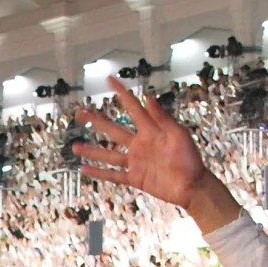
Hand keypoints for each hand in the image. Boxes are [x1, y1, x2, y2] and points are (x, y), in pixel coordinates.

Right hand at [72, 81, 235, 223]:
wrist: (192, 186)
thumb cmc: (190, 159)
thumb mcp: (179, 135)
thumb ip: (162, 118)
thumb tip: (148, 97)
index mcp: (151, 131)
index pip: (133, 108)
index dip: (121, 93)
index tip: (109, 80)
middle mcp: (140, 144)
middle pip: (113, 130)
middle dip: (96, 121)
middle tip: (80, 113)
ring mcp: (136, 161)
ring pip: (108, 154)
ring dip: (92, 150)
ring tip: (75, 146)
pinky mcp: (135, 177)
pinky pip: (113, 175)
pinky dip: (99, 173)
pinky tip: (85, 169)